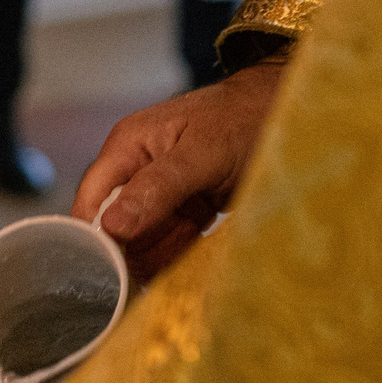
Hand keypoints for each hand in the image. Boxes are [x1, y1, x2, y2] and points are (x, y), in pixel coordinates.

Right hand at [72, 58, 285, 278]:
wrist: (290, 114)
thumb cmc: (245, 119)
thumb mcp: (202, 153)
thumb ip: (158, 187)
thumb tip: (112, 226)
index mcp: (128, 147)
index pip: (91, 201)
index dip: (94, 236)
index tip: (111, 268)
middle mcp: (137, 170)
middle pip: (114, 227)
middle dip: (134, 248)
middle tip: (164, 253)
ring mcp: (160, 192)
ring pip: (141, 240)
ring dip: (160, 252)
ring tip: (187, 241)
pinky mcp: (184, 209)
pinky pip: (168, 242)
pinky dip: (179, 251)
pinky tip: (195, 243)